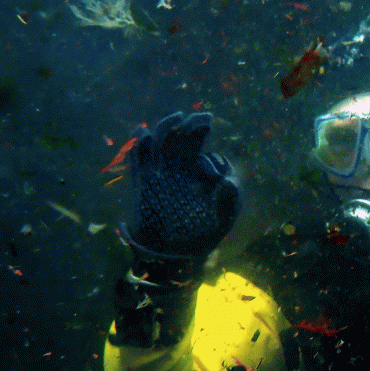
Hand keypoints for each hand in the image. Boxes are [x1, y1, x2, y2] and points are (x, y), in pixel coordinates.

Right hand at [122, 112, 239, 258]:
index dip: (217, 164)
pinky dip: (141, 145)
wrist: (170, 252)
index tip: (211, 169)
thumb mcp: (221, 220)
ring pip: (164, 141)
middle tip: (204, 118)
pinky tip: (143, 133)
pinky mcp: (143, 180)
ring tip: (178, 119)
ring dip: (169, 128)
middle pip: (188, 139)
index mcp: (205, 175)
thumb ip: (229, 201)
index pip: (211, 158)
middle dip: (195, 126)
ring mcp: (162, 171)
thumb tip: (229, 180)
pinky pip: (140, 157)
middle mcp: (183, 167)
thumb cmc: (200, 234)